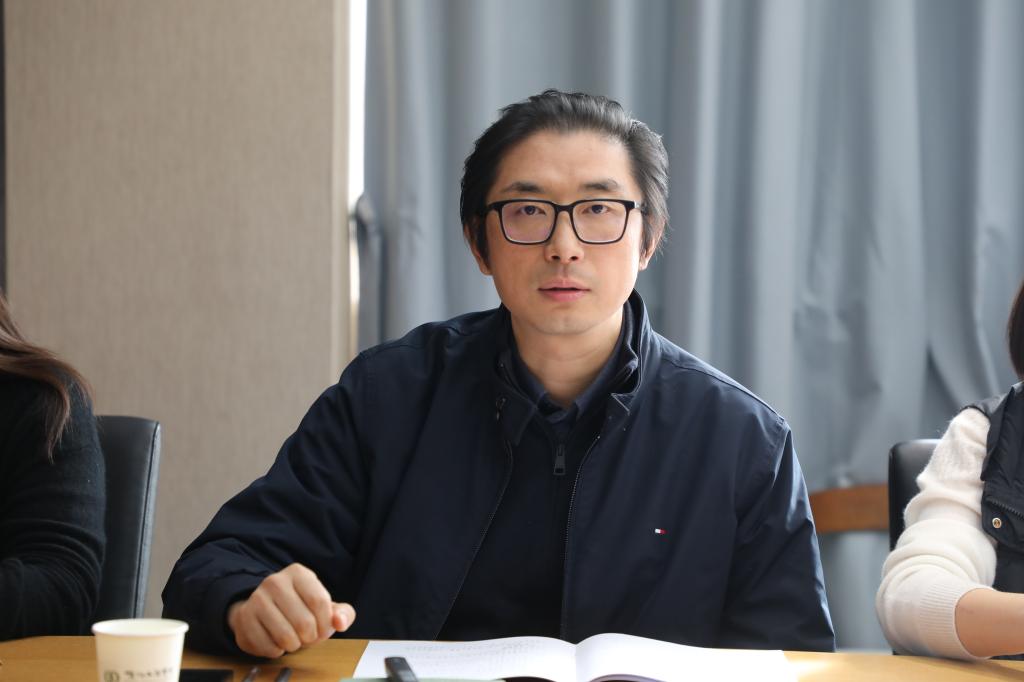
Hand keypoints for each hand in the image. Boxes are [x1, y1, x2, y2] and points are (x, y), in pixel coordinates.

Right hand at [226, 563, 355, 657]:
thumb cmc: (299, 606)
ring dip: (294, 646)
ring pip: (286, 637)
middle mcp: (275, 581)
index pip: (320, 602)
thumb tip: (341, 622)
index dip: (326, 624)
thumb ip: (342, 613)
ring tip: (293, 639)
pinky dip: (277, 651)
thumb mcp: (323, 605)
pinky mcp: (244, 618)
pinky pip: (268, 646)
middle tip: (307, 637)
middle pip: (304, 622)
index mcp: (298, 573)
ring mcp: (256, 599)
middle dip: (310, 638)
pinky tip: (277, 642)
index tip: (323, 629)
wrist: (262, 609)